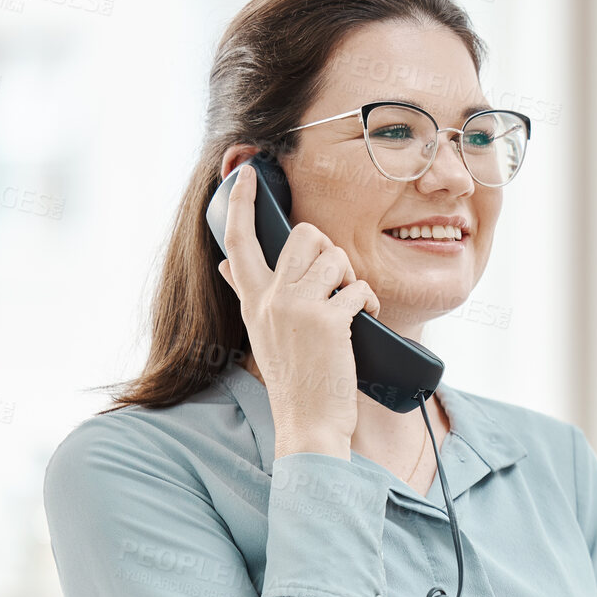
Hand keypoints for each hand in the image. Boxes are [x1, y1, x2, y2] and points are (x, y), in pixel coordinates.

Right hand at [218, 163, 381, 458]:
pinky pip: (359, 287)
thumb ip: (246, 293)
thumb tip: (225, 264)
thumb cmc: (294, 379)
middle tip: (338, 280)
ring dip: (353, 277)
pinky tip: (368, 318)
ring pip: (335, 256)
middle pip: (303, 235)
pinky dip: (371, 300)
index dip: (240, 201)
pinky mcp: (328, 321)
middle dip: (330, 249)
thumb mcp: (259, 333)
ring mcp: (297, 308)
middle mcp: (270, 298)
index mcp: (252, 299)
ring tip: (353, 304)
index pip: (236, 239)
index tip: (246, 174)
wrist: (307, 422)